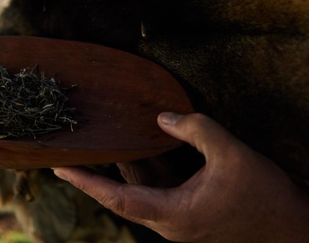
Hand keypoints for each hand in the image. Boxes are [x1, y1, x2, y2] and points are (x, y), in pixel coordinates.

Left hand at [53, 113, 308, 241]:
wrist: (294, 227)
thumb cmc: (266, 195)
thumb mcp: (232, 154)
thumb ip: (196, 129)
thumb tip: (161, 117)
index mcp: (174, 215)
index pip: (116, 198)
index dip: (86, 181)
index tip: (59, 167)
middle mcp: (170, 224)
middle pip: (122, 195)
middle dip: (96, 173)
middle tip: (69, 150)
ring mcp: (178, 222)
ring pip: (140, 192)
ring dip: (125, 167)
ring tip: (101, 140)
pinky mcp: (188, 216)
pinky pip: (158, 192)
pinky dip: (147, 171)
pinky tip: (142, 145)